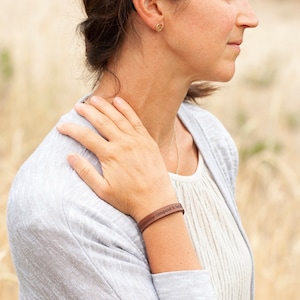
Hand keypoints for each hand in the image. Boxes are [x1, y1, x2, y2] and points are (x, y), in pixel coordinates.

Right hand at [57, 96, 176, 221]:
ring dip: (105, 107)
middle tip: (78, 106)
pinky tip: (118, 101)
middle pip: (101, 122)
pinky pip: (135, 120)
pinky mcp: (147, 140)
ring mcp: (136, 140)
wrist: (156, 201)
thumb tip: (70, 156)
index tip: (61, 126)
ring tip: (94, 99)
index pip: (85, 137)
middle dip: (88, 112)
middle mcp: (123, 143)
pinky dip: (126, 109)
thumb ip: (85, 172)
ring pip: (117, 117)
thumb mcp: (102, 190)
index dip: (71, 129)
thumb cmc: (128, 199)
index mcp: (110, 155)